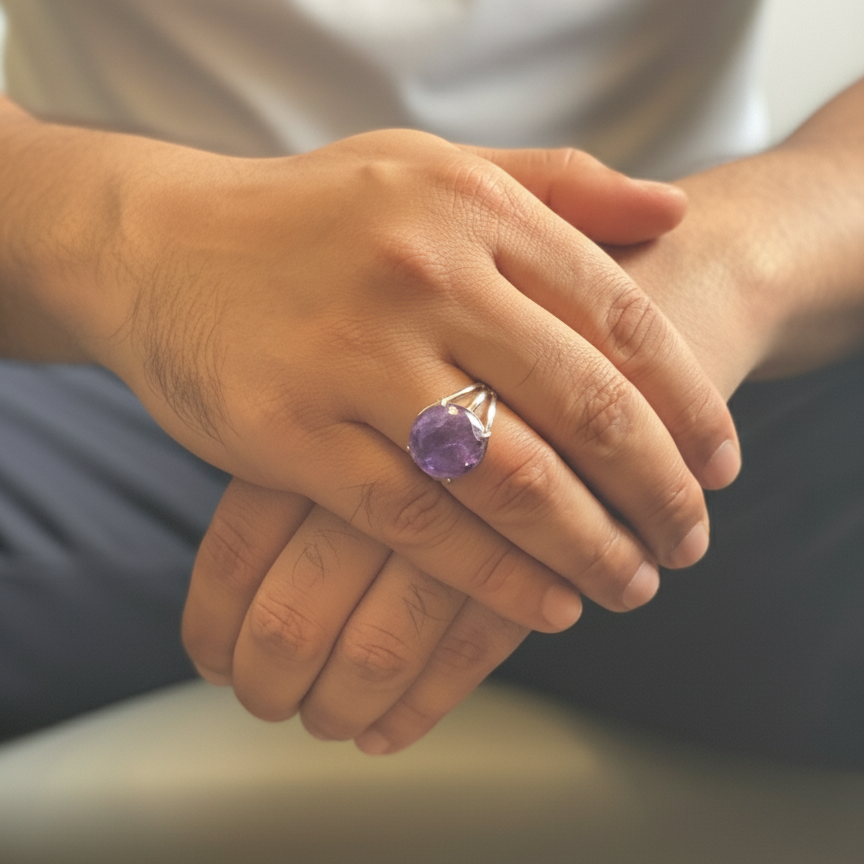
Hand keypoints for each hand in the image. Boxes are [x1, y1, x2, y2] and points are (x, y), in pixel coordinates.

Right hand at [182, 152, 730, 752]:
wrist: (161, 246)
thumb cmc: (314, 218)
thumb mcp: (436, 168)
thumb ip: (559, 185)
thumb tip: (673, 214)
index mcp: (471, 211)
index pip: (621, 321)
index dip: (688, 404)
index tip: (720, 463)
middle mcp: (422, 277)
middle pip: (585, 408)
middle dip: (658, 491)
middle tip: (691, 541)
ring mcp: (354, 359)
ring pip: (511, 480)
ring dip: (588, 548)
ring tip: (632, 583)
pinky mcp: (293, 436)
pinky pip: (419, 524)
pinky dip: (495, 577)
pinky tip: (544, 603)